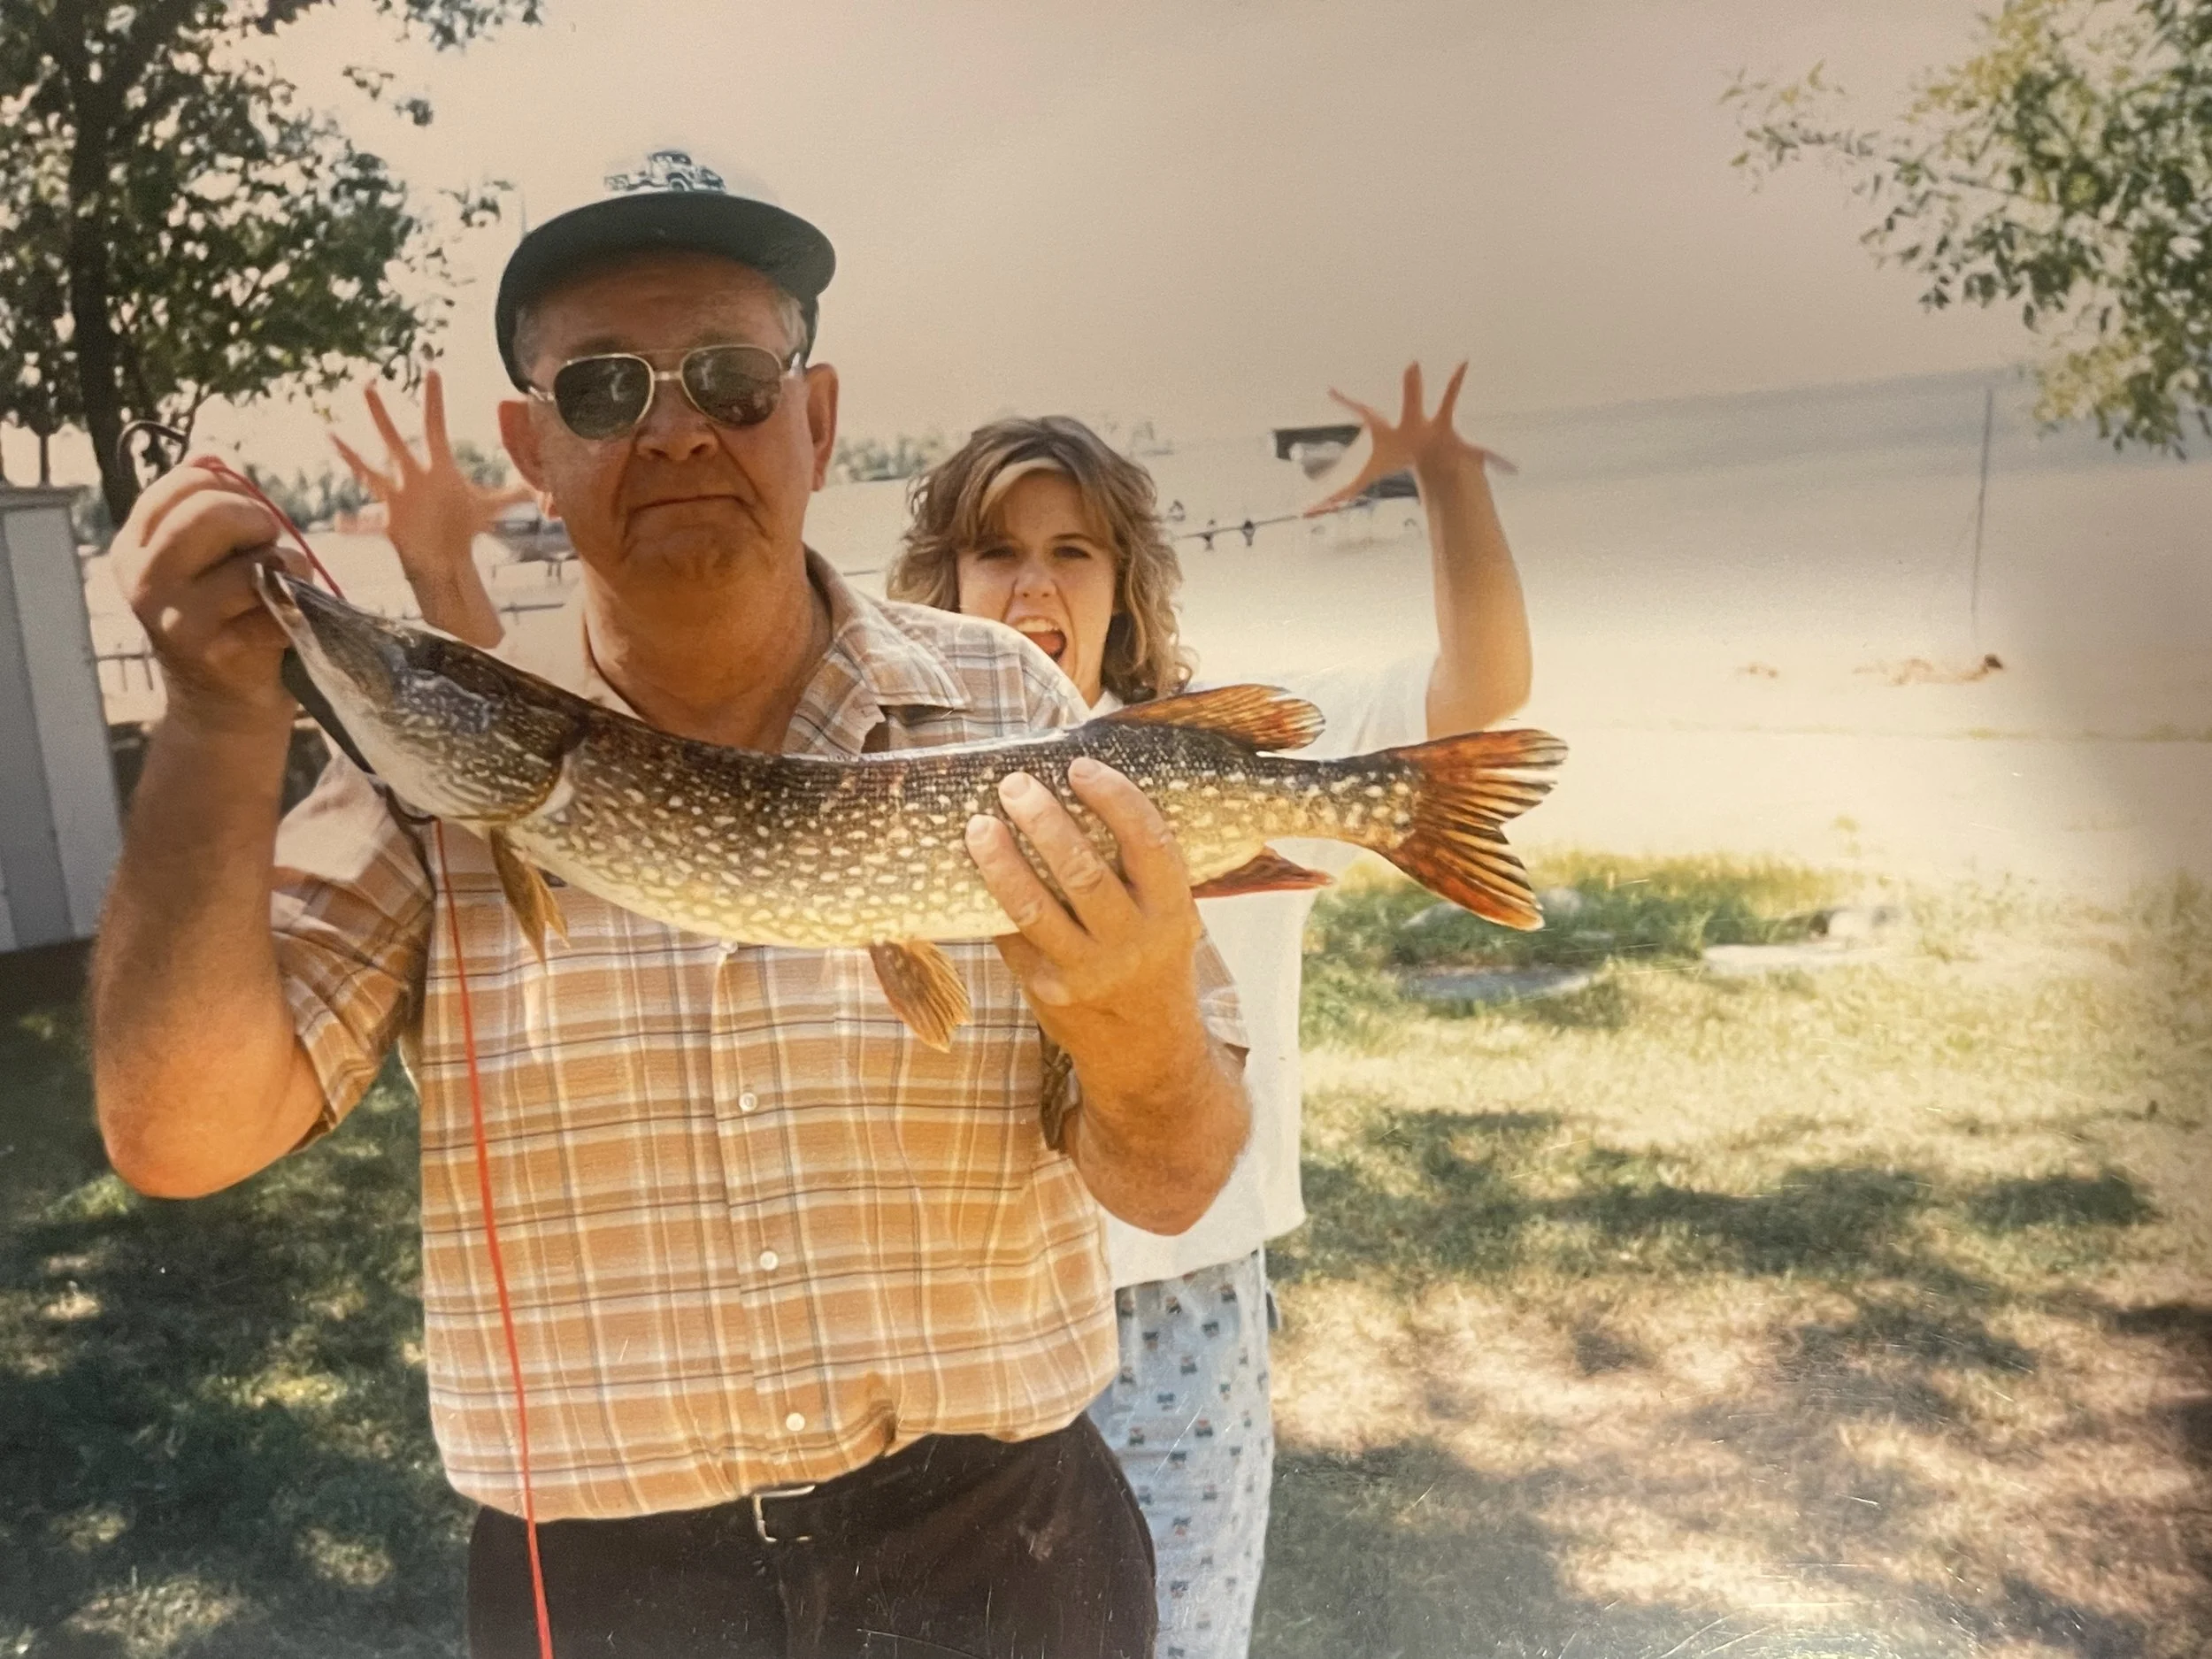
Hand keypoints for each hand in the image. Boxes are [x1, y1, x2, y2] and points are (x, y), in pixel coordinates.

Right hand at [109, 459, 306, 730]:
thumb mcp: (201, 565)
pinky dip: (297, 608)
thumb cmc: (225, 624)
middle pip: (212, 512)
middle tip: (267, 547)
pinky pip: (278, 604)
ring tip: (281, 591)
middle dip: (258, 521)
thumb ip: (203, 513)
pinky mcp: (213, 647)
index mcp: (133, 550)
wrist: (223, 711)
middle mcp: (144, 580)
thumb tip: (210, 456)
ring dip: (287, 568)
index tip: (247, 518)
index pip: (182, 484)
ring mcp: (175, 615)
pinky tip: (284, 624)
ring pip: (254, 560)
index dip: (230, 489)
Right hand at [331, 369, 531, 582]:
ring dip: (351, 456)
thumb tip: (543, 485)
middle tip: (368, 383)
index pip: (436, 426)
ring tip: (332, 435)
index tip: (432, 370)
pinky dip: (355, 524)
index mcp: (437, 467)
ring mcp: (397, 497)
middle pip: (394, 438)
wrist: (444, 555)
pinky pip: (368, 523)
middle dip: (382, 413)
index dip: (435, 400)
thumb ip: (513, 494)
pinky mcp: (389, 523)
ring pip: (369, 471)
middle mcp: (412, 475)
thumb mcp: (490, 507)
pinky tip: (339, 523)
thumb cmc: (462, 526)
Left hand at [965, 758, 1204, 1042]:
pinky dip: (991, 901)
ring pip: (1035, 908)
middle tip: (1014, 785)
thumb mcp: (1166, 915)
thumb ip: (1136, 868)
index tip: (1079, 767)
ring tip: (978, 825)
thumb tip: (1071, 789)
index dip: (1113, 798)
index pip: (1148, 842)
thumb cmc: (1151, 958)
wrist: (1146, 1049)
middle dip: (1044, 822)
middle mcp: (1133, 942)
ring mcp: (1088, 971)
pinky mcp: (1048, 990)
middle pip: (1083, 871)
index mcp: (1171, 910)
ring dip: (1001, 861)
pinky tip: (972, 870)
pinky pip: (1012, 936)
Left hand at [1303, 361, 1515, 516]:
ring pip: (1448, 403)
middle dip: (1410, 384)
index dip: (1348, 404)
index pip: (1365, 414)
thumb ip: (1335, 495)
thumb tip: (1305, 513)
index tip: (1331, 391)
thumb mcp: (1362, 478)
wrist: (1428, 456)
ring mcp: (1439, 427)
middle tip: (1410, 364)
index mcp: (1390, 430)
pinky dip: (1496, 461)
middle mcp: (1415, 422)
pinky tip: (1511, 466)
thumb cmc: (1393, 457)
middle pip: (1410, 401)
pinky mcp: (1460, 443)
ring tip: (1464, 362)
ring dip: (1454, 386)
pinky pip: (1479, 452)